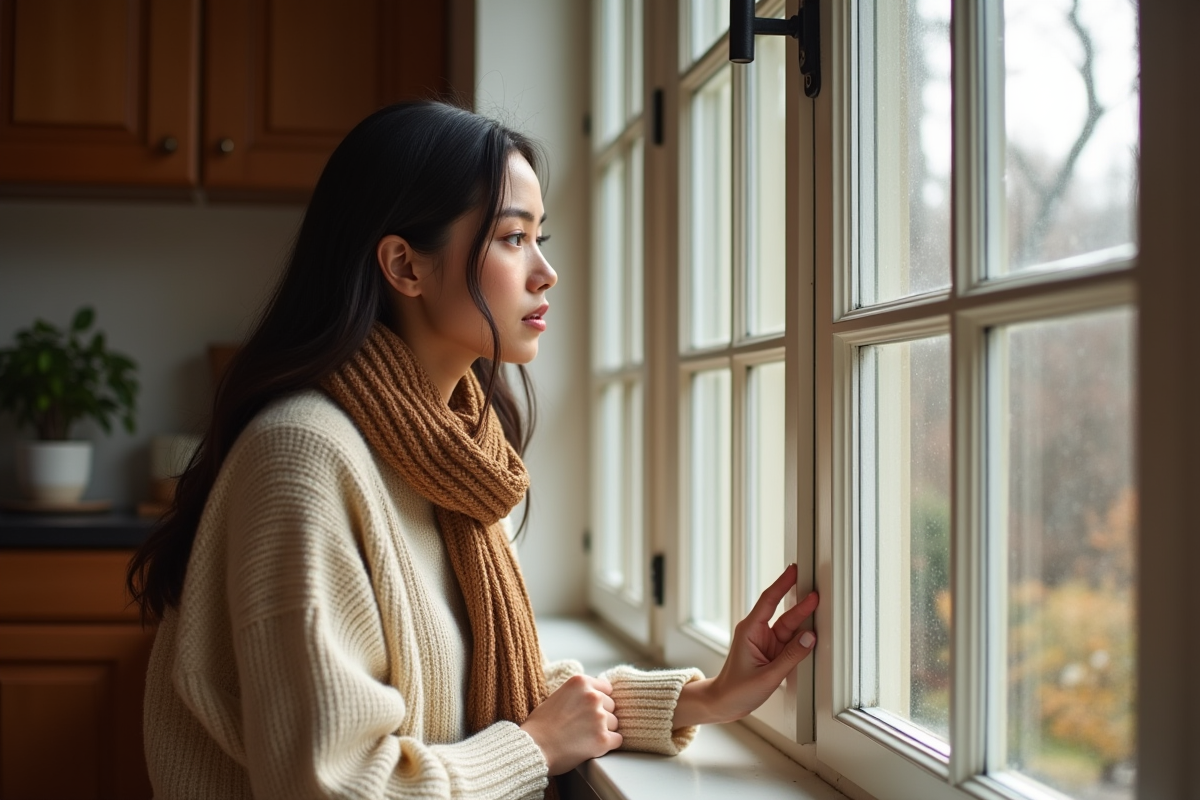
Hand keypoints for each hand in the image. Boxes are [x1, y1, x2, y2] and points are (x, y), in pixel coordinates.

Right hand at [520, 674, 621, 774]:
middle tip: (585, 726)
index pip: (606, 688)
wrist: (533, 747)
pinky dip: (608, 744)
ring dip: (604, 730)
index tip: (591, 709)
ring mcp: (599, 718)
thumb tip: (595, 697)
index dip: (600, 700)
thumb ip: (578, 694)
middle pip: (611, 706)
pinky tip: (593, 746)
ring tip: (584, 737)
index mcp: (581, 682)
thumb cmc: (540, 725)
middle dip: (602, 716)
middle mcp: (593, 697)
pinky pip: (617, 740)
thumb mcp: (558, 695)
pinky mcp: (603, 739)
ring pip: (614, 724)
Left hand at [673, 564, 817, 727]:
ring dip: (804, 620)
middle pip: (784, 614)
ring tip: (820, 608)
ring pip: (790, 628)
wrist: (725, 703)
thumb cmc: (736, 690)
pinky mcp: (772, 652)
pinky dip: (802, 638)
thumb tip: (809, 638)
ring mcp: (766, 643)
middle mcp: (758, 633)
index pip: (769, 601)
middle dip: (800, 603)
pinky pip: (790, 641)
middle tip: (817, 592)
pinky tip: (813, 632)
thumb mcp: (767, 676)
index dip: (782, 584)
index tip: (794, 570)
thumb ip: (790, 657)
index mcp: (750, 631)